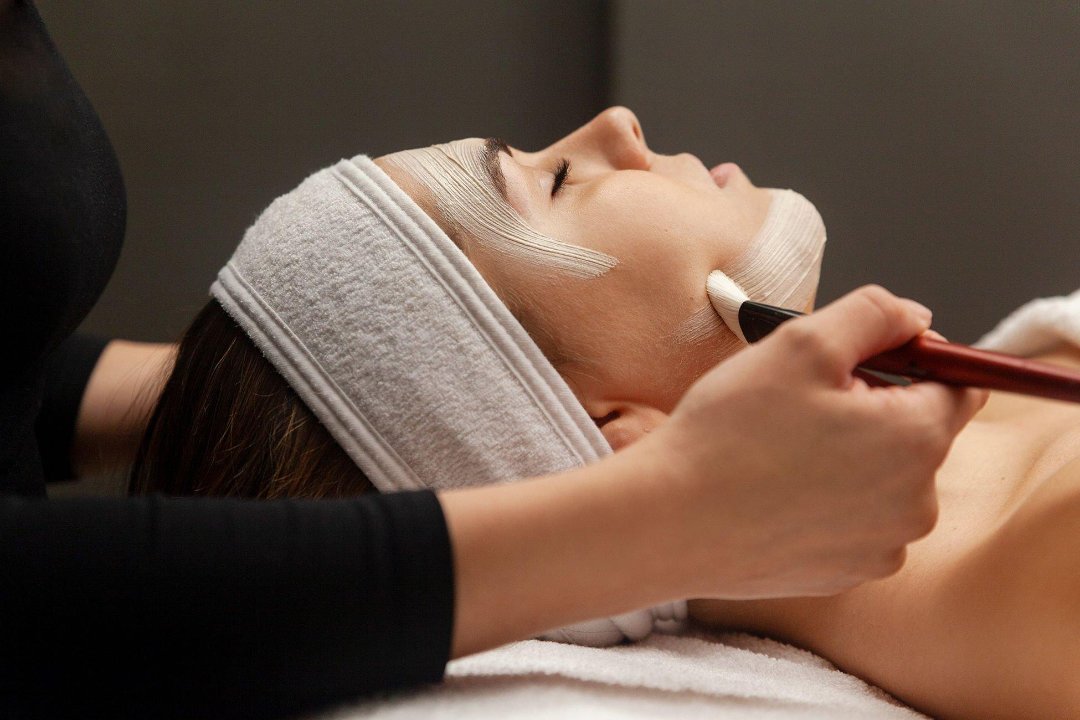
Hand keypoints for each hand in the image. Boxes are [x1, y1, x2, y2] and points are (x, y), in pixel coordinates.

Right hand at [627, 285, 986, 598]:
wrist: (669, 523)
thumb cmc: (729, 434)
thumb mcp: (802, 343)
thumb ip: (875, 314)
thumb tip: (916, 319)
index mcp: (917, 439)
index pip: (959, 384)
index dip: (910, 362)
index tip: (857, 362)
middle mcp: (916, 503)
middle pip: (918, 434)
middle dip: (872, 411)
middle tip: (800, 406)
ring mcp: (882, 547)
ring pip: (884, 481)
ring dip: (850, 459)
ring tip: (780, 452)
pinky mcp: (846, 574)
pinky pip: (854, 522)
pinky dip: (827, 503)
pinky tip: (775, 493)